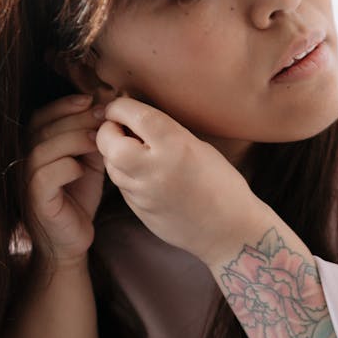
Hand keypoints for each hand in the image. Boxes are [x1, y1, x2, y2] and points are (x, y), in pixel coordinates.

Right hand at [25, 94, 105, 265]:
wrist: (72, 241)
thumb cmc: (78, 199)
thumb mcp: (86, 162)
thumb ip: (89, 138)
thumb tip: (104, 108)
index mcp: (32, 149)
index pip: (40, 117)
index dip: (63, 105)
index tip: (91, 100)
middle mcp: (23, 162)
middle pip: (43, 128)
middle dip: (75, 118)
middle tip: (102, 117)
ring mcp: (25, 182)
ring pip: (43, 149)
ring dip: (74, 139)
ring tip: (98, 141)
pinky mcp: (35, 201)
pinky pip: (46, 176)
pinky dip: (67, 167)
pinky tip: (82, 170)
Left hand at [95, 97, 267, 266]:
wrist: (229, 230)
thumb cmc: (222, 184)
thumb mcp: (199, 147)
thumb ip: (166, 133)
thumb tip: (135, 121)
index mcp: (175, 145)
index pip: (133, 114)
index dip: (119, 107)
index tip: (120, 107)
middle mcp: (154, 168)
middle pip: (108, 141)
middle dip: (108, 131)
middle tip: (119, 128)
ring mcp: (143, 192)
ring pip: (110, 164)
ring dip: (114, 153)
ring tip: (133, 151)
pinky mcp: (139, 210)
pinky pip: (121, 185)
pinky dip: (124, 174)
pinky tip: (142, 174)